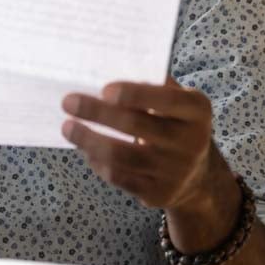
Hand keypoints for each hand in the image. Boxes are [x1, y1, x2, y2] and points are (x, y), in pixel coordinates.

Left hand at [61, 77, 224, 213]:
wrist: (196, 176)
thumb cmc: (173, 123)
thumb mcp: (175, 100)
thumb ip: (151, 84)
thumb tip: (105, 70)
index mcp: (197, 110)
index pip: (167, 99)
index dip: (135, 94)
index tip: (104, 89)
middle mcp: (192, 141)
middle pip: (137, 126)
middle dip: (98, 112)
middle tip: (68, 102)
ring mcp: (176, 171)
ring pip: (123, 155)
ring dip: (89, 140)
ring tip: (67, 127)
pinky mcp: (159, 194)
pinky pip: (121, 177)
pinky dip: (99, 163)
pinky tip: (86, 150)